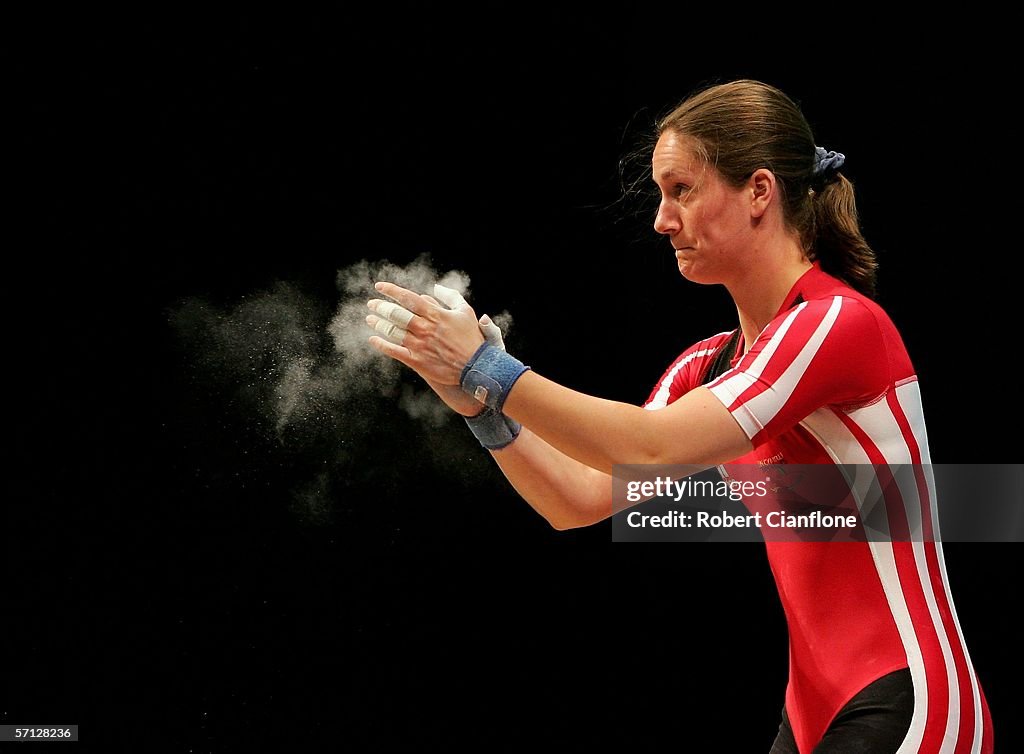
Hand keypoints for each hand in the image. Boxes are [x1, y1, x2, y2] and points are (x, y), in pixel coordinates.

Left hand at [366, 284, 499, 415]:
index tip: (380, 286)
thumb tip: (436, 287)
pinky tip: (373, 340)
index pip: (408, 298)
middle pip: (396, 314)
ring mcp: (419, 345)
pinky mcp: (417, 361)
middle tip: (372, 304)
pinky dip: (381, 345)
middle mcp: (424, 328)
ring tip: (370, 319)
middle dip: (380, 307)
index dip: (391, 290)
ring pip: (392, 331)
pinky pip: (394, 351)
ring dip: (378, 324)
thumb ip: (451, 297)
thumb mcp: (466, 312)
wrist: (476, 367)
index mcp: (435, 315)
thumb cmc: (472, 338)